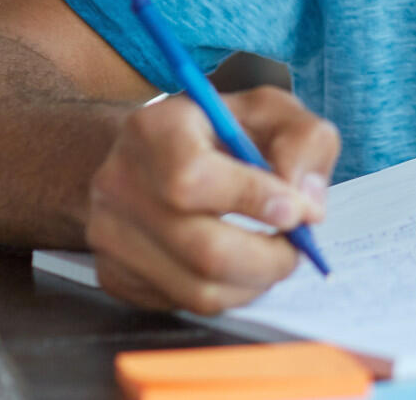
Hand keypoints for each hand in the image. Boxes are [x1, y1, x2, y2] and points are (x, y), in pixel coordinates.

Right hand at [86, 86, 340, 312]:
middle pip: (202, 249)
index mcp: (155, 129)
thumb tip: (306, 202)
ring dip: (254, 282)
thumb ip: (303, 141)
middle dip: (268, 258)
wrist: (150, 154)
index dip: (252, 200)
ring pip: (197, 289)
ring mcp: (109, 234)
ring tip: (274, 257)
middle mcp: (119, 182)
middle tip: (297, 247)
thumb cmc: (218, 131)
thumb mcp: (271, 111)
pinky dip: (227, 292)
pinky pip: (183, 304)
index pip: (192, 179)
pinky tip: (239, 265)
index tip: (296, 211)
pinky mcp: (114, 274)